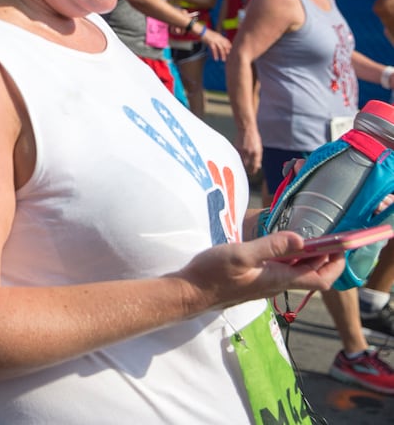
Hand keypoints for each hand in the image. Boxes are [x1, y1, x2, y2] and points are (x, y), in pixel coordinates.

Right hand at [175, 231, 342, 311]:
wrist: (189, 293)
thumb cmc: (212, 274)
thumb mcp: (241, 255)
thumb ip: (270, 246)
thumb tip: (301, 239)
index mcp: (279, 279)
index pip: (320, 278)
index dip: (334, 264)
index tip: (339, 245)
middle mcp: (276, 285)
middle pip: (311, 276)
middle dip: (324, 258)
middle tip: (326, 236)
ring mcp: (264, 285)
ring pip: (295, 274)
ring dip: (306, 258)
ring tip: (305, 237)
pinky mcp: (253, 282)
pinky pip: (280, 272)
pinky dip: (288, 259)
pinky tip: (278, 246)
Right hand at [202, 28, 230, 60]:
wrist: (202, 31)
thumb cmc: (207, 33)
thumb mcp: (214, 34)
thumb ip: (218, 38)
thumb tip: (221, 42)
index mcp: (220, 36)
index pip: (226, 40)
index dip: (229, 44)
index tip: (230, 48)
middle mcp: (219, 38)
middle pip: (225, 45)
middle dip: (227, 50)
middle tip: (227, 55)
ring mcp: (215, 41)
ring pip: (221, 48)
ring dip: (222, 54)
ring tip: (223, 59)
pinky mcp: (211, 43)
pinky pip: (214, 50)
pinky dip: (215, 54)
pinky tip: (216, 58)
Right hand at [237, 125, 262, 177]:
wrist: (246, 129)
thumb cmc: (254, 139)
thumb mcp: (259, 148)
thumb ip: (258, 158)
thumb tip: (258, 166)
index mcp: (257, 153)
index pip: (255, 167)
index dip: (253, 171)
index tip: (252, 172)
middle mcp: (250, 153)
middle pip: (247, 167)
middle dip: (247, 170)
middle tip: (247, 171)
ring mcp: (242, 151)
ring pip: (241, 163)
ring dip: (242, 165)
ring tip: (242, 165)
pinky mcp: (236, 149)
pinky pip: (237, 157)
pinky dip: (238, 159)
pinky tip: (239, 158)